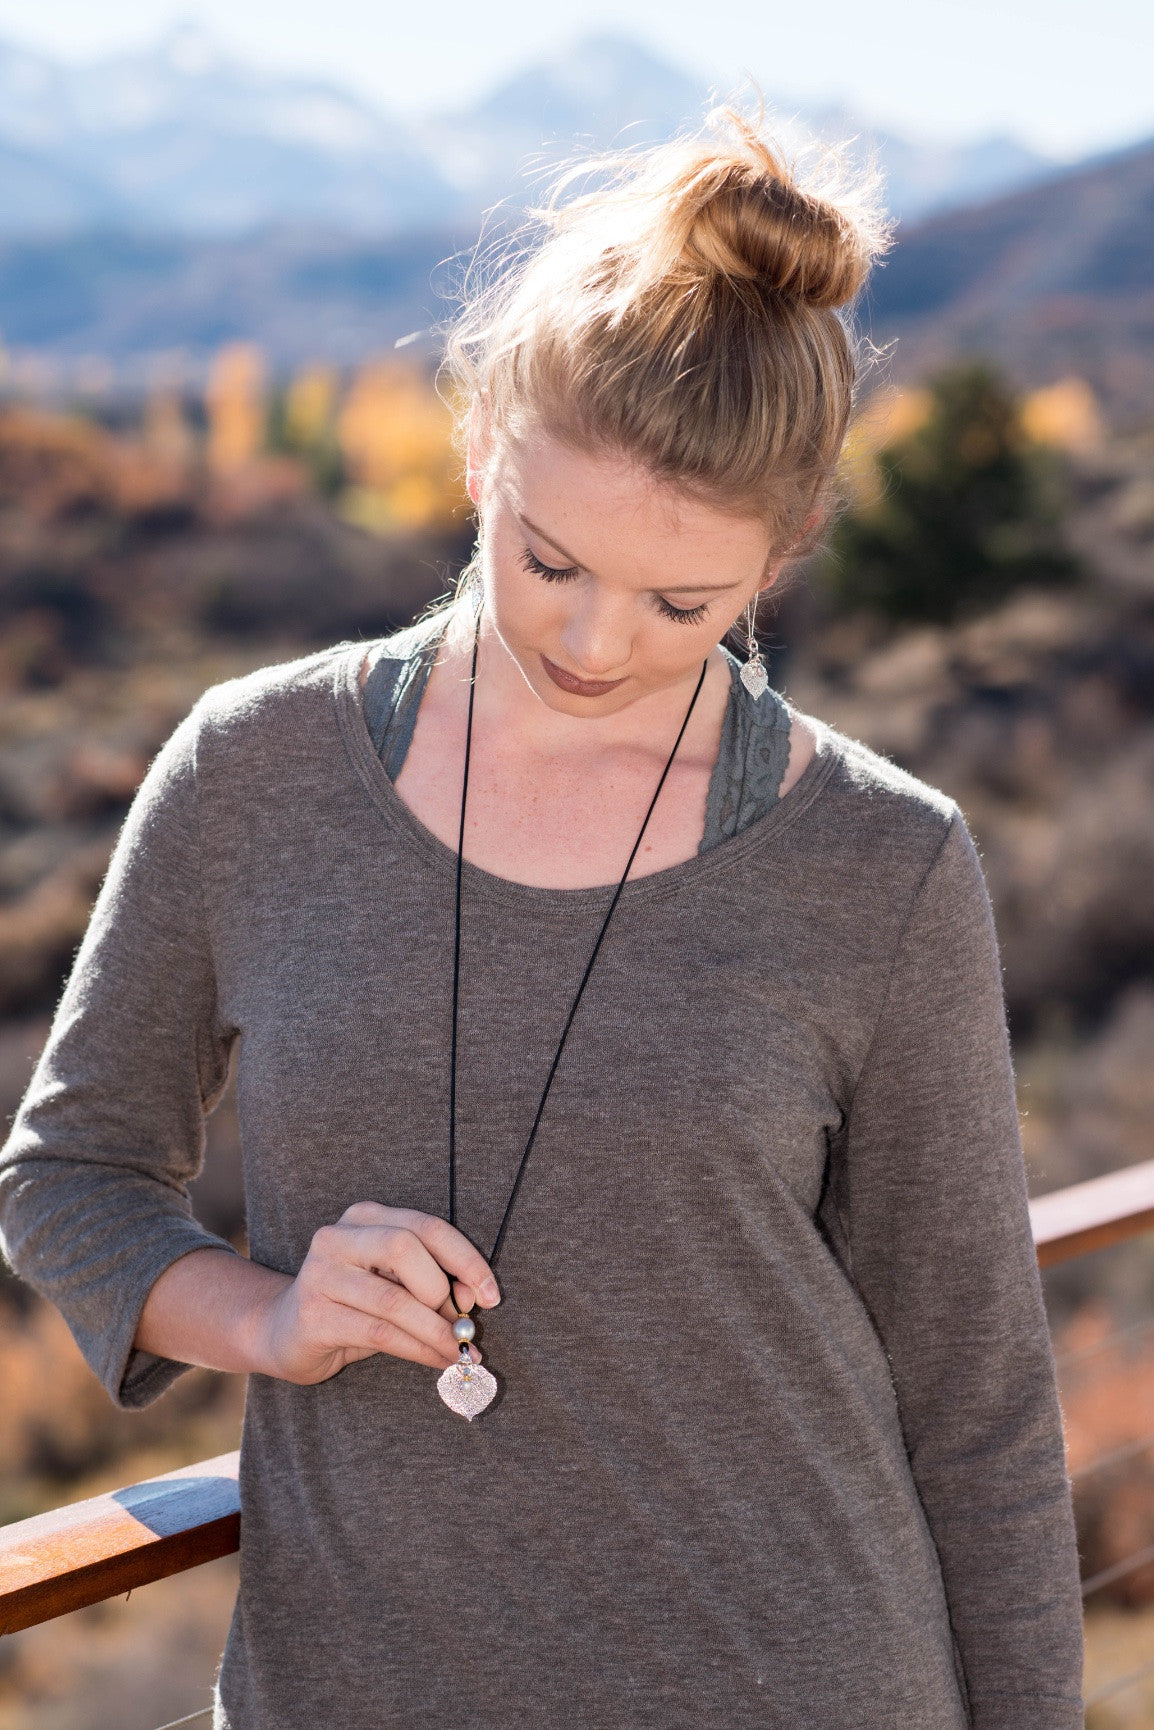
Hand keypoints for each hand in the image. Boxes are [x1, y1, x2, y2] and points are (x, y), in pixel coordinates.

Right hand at [254, 1202, 500, 1385]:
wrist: (285, 1333)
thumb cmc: (354, 1306)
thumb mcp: (393, 1283)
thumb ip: (429, 1281)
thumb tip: (475, 1300)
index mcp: (365, 1217)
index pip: (426, 1226)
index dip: (465, 1259)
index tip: (491, 1296)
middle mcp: (338, 1237)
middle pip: (406, 1247)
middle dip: (442, 1290)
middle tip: (460, 1323)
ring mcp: (321, 1274)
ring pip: (394, 1299)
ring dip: (436, 1331)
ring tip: (458, 1352)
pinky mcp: (314, 1315)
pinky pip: (379, 1333)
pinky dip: (417, 1349)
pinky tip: (434, 1360)